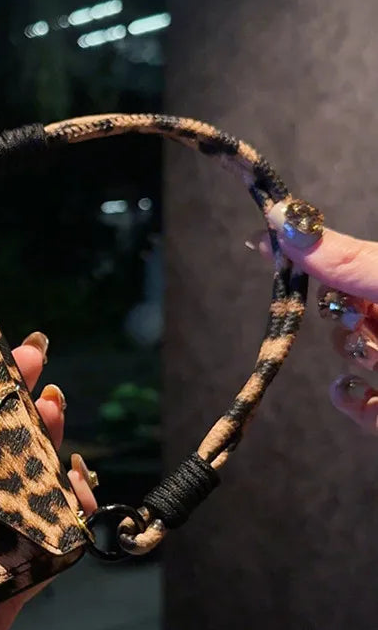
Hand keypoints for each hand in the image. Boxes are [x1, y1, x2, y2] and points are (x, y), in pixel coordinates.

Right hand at [279, 226, 377, 431]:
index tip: (264, 245)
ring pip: (351, 357)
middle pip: (344, 309)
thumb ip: (349, 260)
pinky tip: (361, 395)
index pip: (345, 261)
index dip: (308, 255)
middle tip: (364, 317)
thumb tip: (284, 221)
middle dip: (345, 316)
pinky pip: (361, 408)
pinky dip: (353, 402)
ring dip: (359, 356)